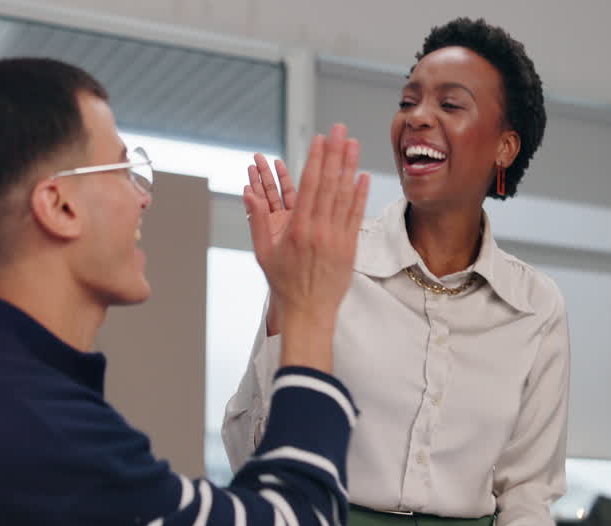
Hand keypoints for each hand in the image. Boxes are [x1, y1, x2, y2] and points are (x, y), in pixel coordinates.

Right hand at [245, 125, 368, 370]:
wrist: (309, 312)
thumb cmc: (284, 283)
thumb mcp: (264, 252)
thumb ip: (257, 221)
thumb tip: (248, 192)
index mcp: (298, 229)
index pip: (309, 185)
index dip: (316, 159)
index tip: (320, 139)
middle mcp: (320, 230)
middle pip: (330, 183)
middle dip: (335, 153)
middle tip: (340, 129)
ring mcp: (337, 238)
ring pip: (345, 195)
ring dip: (350, 167)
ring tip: (353, 143)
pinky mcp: (349, 247)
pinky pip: (356, 215)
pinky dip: (359, 194)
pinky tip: (361, 175)